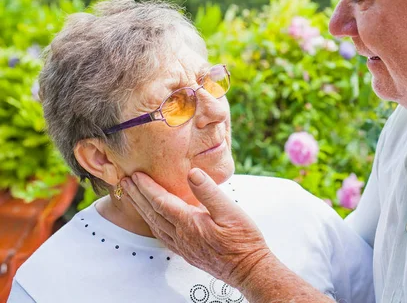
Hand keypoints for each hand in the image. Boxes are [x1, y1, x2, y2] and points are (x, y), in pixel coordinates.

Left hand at [121, 168, 271, 286]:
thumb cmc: (242, 239)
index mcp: (189, 223)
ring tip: (133, 196)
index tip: (136, 174)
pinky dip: (152, 222)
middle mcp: (181, 236)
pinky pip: (162, 235)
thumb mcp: (230, 211)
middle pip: (152, 213)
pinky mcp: (187, 251)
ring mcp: (182, 245)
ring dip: (141, 208)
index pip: (161, 201)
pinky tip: (153, 219)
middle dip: (137, 196)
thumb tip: (192, 173)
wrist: (248, 268)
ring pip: (155, 224)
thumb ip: (209, 192)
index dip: (147, 187)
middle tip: (124, 181)